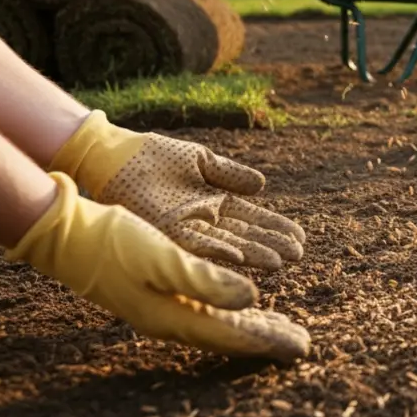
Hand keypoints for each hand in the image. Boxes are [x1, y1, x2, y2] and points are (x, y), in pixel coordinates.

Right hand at [7, 172, 309, 360]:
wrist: (70, 236)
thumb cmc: (115, 244)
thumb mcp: (163, 258)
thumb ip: (206, 279)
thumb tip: (252, 297)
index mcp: (175, 316)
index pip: (232, 335)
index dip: (268, 340)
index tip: (301, 345)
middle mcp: (172, 317)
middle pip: (230, 333)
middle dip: (267, 337)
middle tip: (301, 343)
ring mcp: (165, 305)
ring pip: (221, 320)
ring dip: (254, 322)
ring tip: (283, 326)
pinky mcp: (162, 291)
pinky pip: (209, 306)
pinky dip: (233, 308)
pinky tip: (245, 304)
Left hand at [50, 110, 304, 270]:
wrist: (116, 154)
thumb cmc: (154, 155)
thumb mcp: (201, 161)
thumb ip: (230, 174)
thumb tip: (262, 187)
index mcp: (213, 204)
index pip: (252, 219)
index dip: (275, 228)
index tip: (300, 238)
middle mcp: (203, 221)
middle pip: (244, 236)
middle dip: (271, 245)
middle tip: (298, 255)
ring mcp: (185, 228)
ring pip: (226, 244)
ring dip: (252, 254)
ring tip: (280, 262)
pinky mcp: (166, 230)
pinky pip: (195, 244)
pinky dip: (217, 251)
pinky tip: (238, 257)